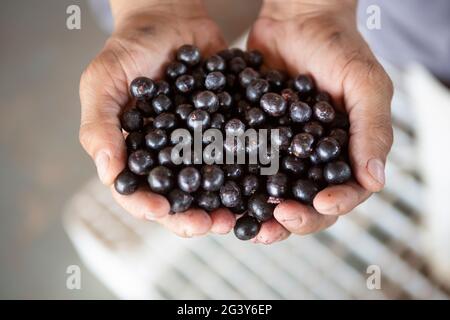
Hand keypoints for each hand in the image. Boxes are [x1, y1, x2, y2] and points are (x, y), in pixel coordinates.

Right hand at [79, 0, 235, 236]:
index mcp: (135, 154)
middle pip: (179, 199)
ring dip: (226, 204)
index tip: (162, 211)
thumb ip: (99, 125)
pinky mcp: (225, 131)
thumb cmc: (130, 48)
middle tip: (214, 224)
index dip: (147, 207)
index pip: (137, 192)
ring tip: (241, 214)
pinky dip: (249, 170)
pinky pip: (237, 155)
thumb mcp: (103, 81)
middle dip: (195, 216)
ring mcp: (199, 147)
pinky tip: (263, 180)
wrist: (172, 18)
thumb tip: (108, 172)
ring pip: (212, 186)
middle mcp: (169, 158)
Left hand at [247, 0, 392, 242]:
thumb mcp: (366, 85)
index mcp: (345, 155)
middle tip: (277, 221)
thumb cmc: (339, 48)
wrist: (296, 20)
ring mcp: (281, 154)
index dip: (333, 205)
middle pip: (306, 203)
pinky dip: (234, 186)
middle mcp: (312, 162)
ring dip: (261, 215)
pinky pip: (244, 169)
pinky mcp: (254, 142)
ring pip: (272, 195)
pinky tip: (222, 195)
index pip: (345, 193)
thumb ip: (373, 131)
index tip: (319, 204)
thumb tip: (374, 182)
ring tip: (247, 226)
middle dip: (294, 218)